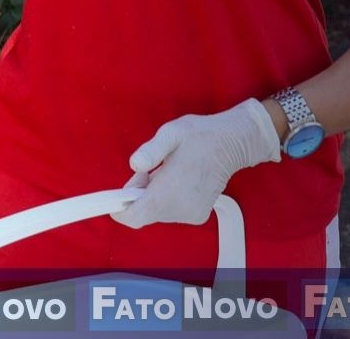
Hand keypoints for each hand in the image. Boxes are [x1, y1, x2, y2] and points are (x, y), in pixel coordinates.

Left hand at [112, 98, 281, 227]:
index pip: (134, 217)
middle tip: (150, 171)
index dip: (120, 209)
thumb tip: (135, 164)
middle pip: (143, 213)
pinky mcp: (197, 215)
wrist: (231, 144)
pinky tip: (178, 181)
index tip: (117, 195)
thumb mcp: (171, 133)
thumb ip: (151, 150)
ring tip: (167, 172)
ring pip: (156, 213)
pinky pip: (170, 212)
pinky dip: (167, 200)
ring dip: (153, 196)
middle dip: (138, 195)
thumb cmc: (200, 136)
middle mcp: (179, 209)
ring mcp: (190, 214)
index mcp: (168, 192)